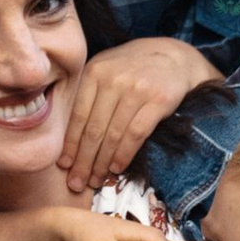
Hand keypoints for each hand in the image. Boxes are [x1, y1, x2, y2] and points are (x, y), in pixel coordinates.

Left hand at [59, 37, 223, 193]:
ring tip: (95, 180)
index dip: (70, 145)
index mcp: (95, 72)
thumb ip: (88, 95)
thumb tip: (69, 139)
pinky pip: (136, 134)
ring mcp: (137, 89)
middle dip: (83, 161)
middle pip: (93, 129)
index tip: (64, 166)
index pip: (78, 116)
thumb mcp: (106, 70)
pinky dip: (124, 154)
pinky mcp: (158, 100)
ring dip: (102, 163)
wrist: (174, 56)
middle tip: (77, 184)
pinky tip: (116, 168)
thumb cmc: (133, 69)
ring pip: (113, 134)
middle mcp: (114, 79)